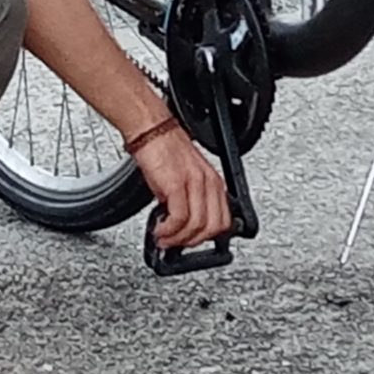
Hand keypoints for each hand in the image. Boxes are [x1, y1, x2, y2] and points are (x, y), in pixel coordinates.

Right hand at [132, 122, 231, 247]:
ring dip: (177, 239)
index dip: (206, 237)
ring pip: (197, 226)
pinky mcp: (176, 184)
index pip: (223, 220)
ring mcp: (194, 183)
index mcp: (214, 182)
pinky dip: (168, 231)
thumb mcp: (185, 178)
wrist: (150, 130)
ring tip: (163, 238)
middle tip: (175, 243)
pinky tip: (159, 230)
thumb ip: (190, 200)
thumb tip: (182, 226)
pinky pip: (179, 218)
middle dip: (192, 242)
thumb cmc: (165, 150)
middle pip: (213, 227)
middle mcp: (208, 183)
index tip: (189, 240)